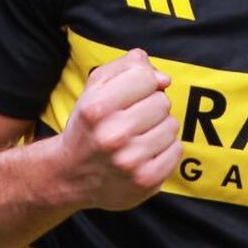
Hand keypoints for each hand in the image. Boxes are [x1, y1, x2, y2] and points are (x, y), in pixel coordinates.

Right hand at [57, 50, 178, 211]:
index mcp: (97, 109)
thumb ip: (127, 67)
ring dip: (159, 128)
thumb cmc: (89, 125)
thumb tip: (163, 79)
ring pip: (172, 126)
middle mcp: (112, 136)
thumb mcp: (95, 88)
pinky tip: (145, 153)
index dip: (143, 82)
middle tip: (132, 119)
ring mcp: (130, 161)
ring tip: (137, 137)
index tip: (131, 95)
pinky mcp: (146, 180)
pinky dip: (165, 149)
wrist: (71, 175)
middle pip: (162, 102)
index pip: (146, 77)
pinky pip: (177, 150)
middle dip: (151, 106)